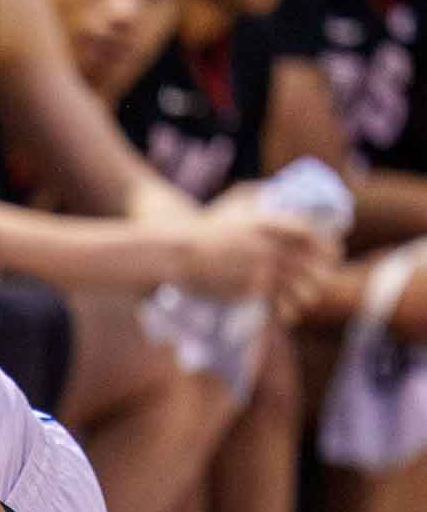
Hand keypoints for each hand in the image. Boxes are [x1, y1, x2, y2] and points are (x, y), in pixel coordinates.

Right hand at [182, 206, 333, 319]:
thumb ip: (264, 199)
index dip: (330, 246)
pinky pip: (282, 304)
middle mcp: (272, 247)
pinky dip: (289, 311)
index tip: (333, 253)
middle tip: (322, 280)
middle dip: (324, 275)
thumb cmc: (206, 227)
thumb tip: (284, 197)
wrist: (179, 252)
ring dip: (309, 295)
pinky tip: (289, 314)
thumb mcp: (237, 203)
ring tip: (306, 299)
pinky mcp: (251, 290)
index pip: (315, 236)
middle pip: (315, 265)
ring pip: (303, 288)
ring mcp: (263, 270)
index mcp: (272, 224)